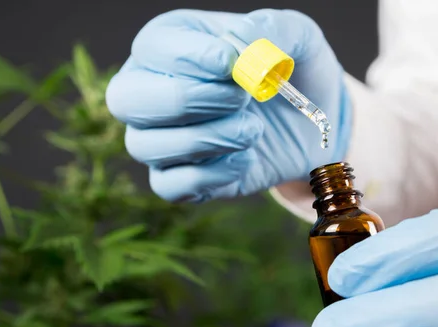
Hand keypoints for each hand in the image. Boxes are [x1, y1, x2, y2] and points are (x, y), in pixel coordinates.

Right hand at [105, 9, 349, 202]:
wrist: (311, 127)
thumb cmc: (293, 73)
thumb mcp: (298, 38)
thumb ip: (272, 29)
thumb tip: (242, 42)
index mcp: (172, 43)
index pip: (153, 47)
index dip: (190, 58)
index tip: (232, 65)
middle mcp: (151, 89)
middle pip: (126, 99)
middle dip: (187, 100)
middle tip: (241, 99)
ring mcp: (159, 137)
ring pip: (144, 145)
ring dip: (206, 139)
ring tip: (253, 130)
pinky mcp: (177, 177)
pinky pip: (169, 185)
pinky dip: (210, 177)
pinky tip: (245, 160)